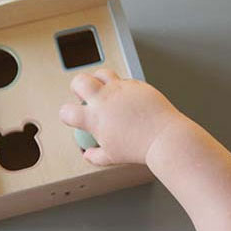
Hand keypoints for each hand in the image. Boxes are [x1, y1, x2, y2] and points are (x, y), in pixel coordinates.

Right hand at [59, 68, 181, 164]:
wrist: (164, 138)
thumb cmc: (138, 149)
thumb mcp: (112, 157)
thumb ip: (96, 155)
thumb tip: (88, 154)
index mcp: (94, 118)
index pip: (67, 111)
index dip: (66, 115)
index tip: (72, 117)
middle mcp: (104, 99)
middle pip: (79, 81)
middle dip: (77, 87)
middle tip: (83, 95)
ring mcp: (120, 89)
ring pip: (101, 73)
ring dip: (98, 80)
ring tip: (104, 91)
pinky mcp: (136, 85)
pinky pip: (124, 80)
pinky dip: (121, 87)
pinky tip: (127, 99)